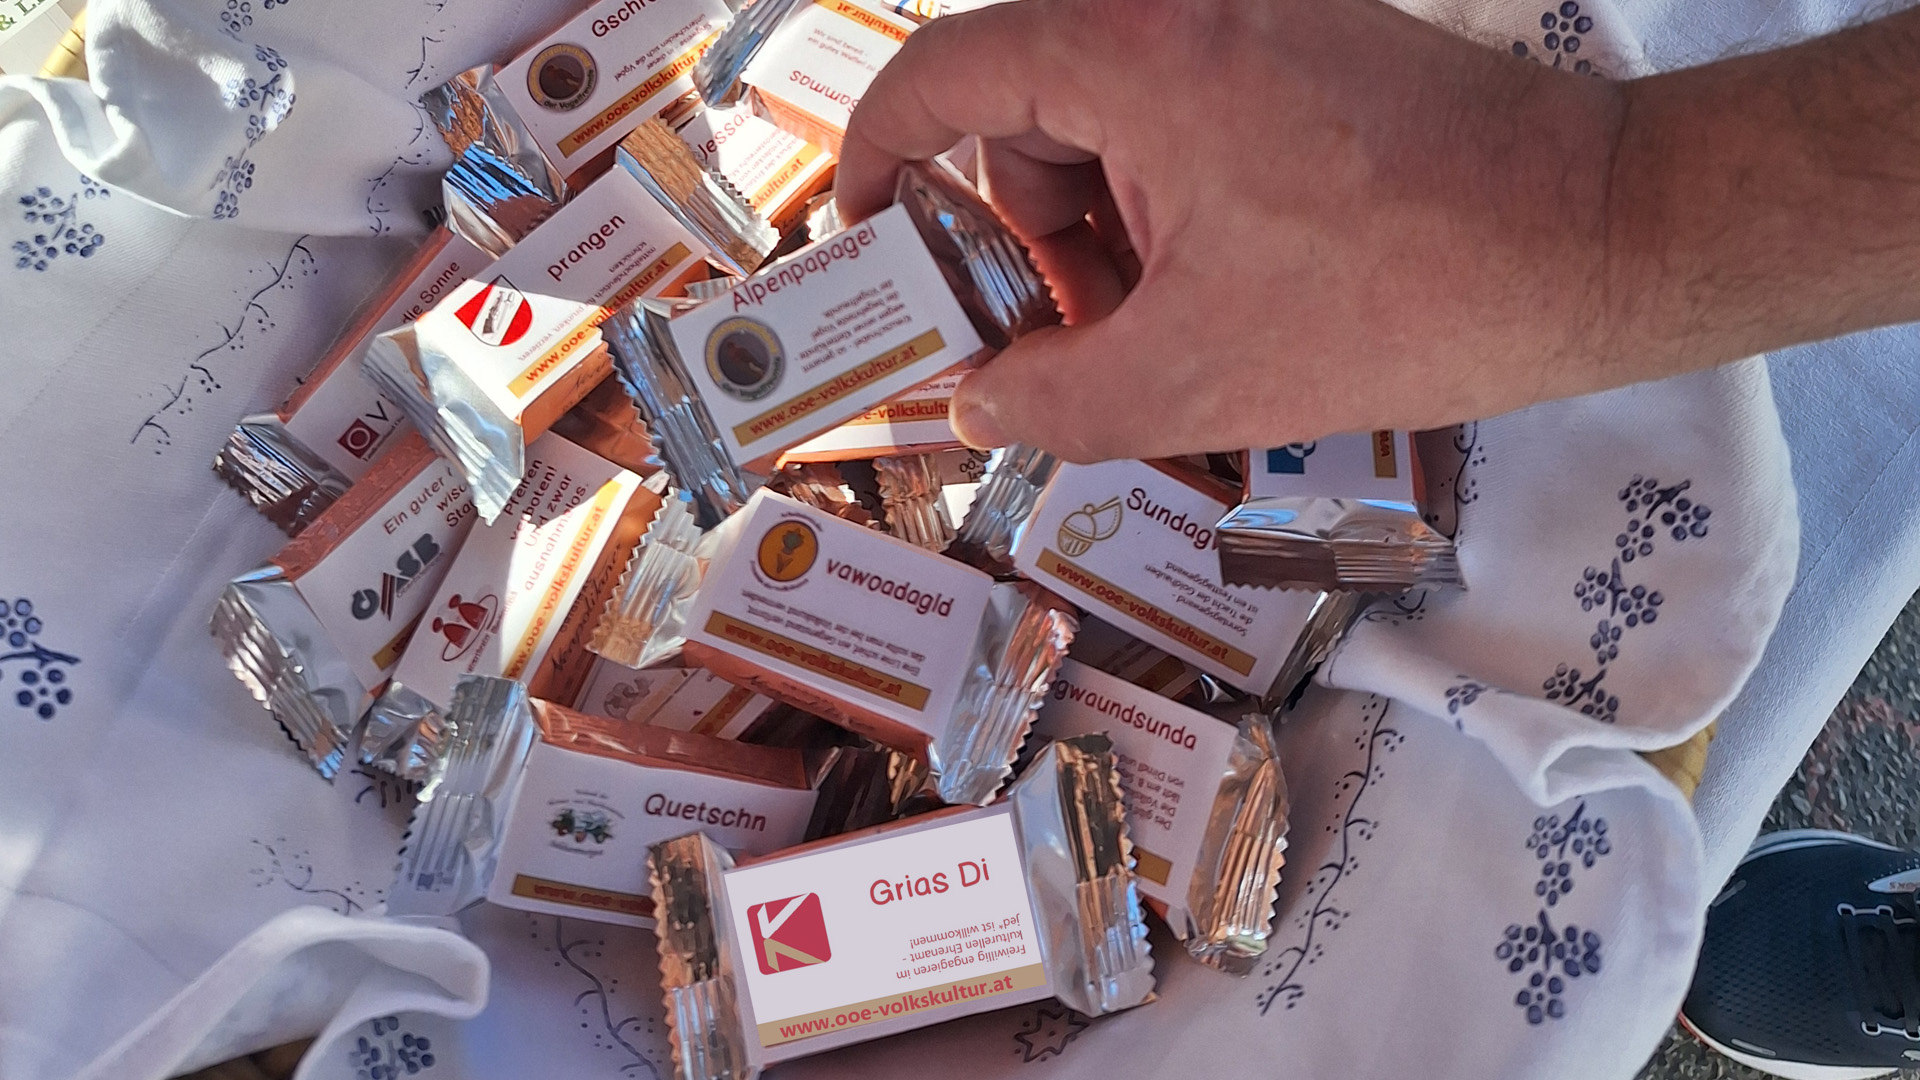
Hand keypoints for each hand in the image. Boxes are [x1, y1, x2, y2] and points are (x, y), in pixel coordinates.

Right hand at [836, 0, 1919, 460]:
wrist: (1600, 242)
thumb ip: (1045, 399)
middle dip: (1024, 246)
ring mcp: (1248, 23)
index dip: (877, 167)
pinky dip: (1169, 217)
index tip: (869, 248)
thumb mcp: (1191, 377)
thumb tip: (971, 404)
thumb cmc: (1407, 294)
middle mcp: (1180, 7)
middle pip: (1024, 117)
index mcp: (1131, 50)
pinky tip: (1216, 306)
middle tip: (1054, 352)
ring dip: (1104, 246)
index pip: (935, 78)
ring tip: (1161, 347)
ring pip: (1105, 131)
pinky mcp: (1300, 54)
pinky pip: (1181, 128)